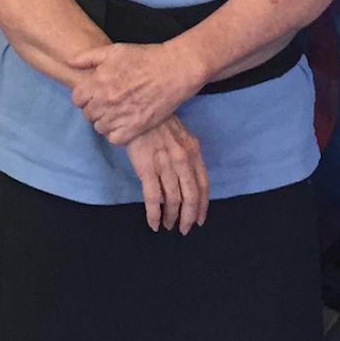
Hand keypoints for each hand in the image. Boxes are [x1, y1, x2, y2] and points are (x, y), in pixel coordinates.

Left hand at [71, 41, 206, 144]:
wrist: (173, 69)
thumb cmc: (145, 57)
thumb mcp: (115, 50)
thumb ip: (88, 57)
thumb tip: (69, 62)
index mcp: (99, 81)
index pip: (77, 99)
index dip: (84, 97)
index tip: (93, 94)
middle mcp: (106, 101)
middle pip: (88, 115)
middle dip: (94, 109)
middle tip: (107, 103)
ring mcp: (120, 115)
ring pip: (100, 128)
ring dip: (105, 121)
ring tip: (116, 112)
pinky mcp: (135, 127)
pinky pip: (114, 139)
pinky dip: (117, 133)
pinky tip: (124, 123)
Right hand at [124, 115, 207, 232]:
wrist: (136, 110)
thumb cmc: (157, 121)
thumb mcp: (181, 135)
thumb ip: (187, 155)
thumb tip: (188, 179)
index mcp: (193, 151)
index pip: (203, 184)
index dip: (202, 206)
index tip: (199, 220)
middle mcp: (183, 160)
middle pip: (191, 196)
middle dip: (188, 217)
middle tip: (184, 230)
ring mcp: (165, 165)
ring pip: (173, 200)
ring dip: (172, 217)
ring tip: (168, 226)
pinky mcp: (147, 169)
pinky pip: (154, 198)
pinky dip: (154, 215)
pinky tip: (154, 224)